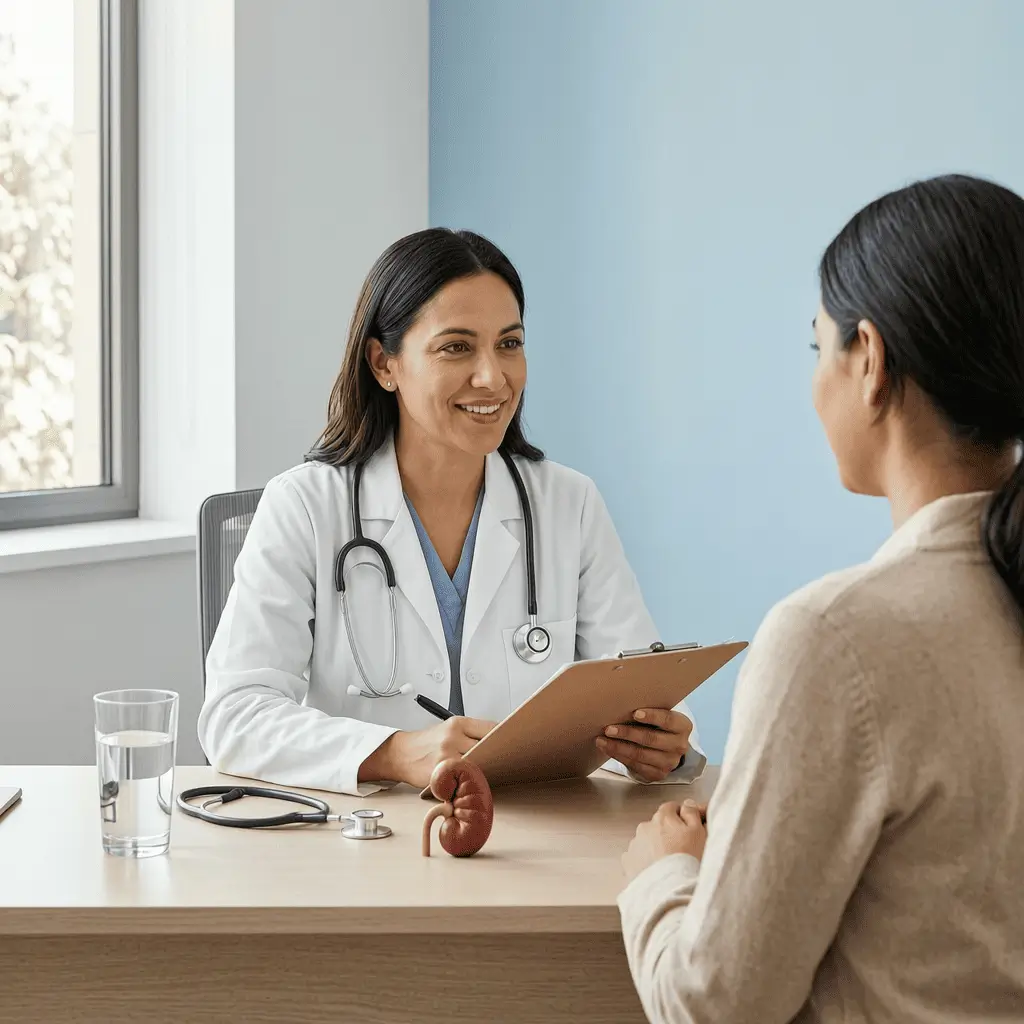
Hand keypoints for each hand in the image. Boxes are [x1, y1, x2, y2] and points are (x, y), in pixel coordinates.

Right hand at [359, 717, 495, 788]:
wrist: (402, 754)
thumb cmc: (428, 742)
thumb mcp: (449, 729)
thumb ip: (472, 733)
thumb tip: (500, 740)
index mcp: (457, 724)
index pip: (491, 728)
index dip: (505, 736)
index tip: (513, 742)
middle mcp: (452, 738)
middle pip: (487, 747)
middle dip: (498, 755)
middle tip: (508, 760)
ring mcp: (446, 757)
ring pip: (478, 765)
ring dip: (486, 770)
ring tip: (494, 772)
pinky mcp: (440, 775)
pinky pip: (463, 779)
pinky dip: (470, 781)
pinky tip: (473, 782)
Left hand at [595, 707, 692, 780]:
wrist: (667, 747)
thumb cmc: (658, 724)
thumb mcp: (660, 715)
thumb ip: (647, 710)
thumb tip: (620, 704)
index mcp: (683, 726)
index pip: (668, 720)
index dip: (652, 716)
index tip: (634, 713)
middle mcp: (679, 746)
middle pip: (651, 739)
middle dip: (627, 733)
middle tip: (608, 728)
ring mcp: (669, 762)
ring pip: (640, 754)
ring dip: (618, 747)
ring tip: (601, 740)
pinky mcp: (658, 774)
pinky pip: (635, 765)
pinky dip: (619, 756)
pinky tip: (607, 749)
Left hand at [622, 799, 706, 881]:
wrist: (669, 890)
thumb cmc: (686, 861)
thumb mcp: (698, 832)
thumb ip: (692, 813)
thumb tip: (687, 804)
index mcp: (662, 818)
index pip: (671, 808)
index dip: (682, 817)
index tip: (689, 827)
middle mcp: (644, 829)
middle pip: (658, 826)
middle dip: (668, 835)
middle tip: (683, 851)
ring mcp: (634, 847)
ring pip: (647, 843)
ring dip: (656, 850)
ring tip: (670, 866)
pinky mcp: (627, 865)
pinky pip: (638, 860)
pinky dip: (646, 864)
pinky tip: (658, 874)